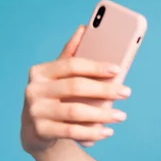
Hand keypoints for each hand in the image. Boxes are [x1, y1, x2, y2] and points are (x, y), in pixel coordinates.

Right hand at [20, 25, 130, 154]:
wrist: (35, 131)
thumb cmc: (54, 98)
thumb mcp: (58, 78)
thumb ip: (70, 56)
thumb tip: (84, 28)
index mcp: (40, 71)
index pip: (71, 65)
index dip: (95, 66)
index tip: (118, 69)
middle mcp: (34, 90)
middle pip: (75, 87)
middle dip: (104, 90)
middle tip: (126, 92)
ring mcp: (35, 111)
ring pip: (74, 112)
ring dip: (102, 115)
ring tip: (121, 116)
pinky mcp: (40, 131)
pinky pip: (71, 132)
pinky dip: (92, 132)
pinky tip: (108, 132)